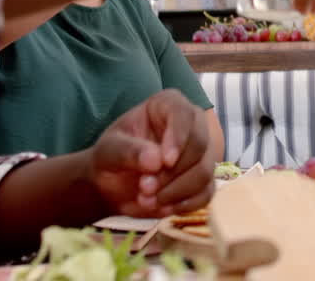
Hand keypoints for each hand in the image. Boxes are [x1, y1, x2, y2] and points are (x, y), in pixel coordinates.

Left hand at [86, 89, 214, 217]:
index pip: (183, 114)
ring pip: (204, 172)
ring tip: (146, 201)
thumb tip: (155, 161)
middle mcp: (191, 125)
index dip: (178, 137)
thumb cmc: (111, 157)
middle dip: (172, 173)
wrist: (113, 183)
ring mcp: (201, 153)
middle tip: (144, 189)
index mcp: (168, 105)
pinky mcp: (203, 180)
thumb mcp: (109, 151)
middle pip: (199, 145)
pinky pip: (206, 193)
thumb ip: (128, 152)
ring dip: (175, 192)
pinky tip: (162, 208)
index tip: (164, 162)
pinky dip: (185, 205)